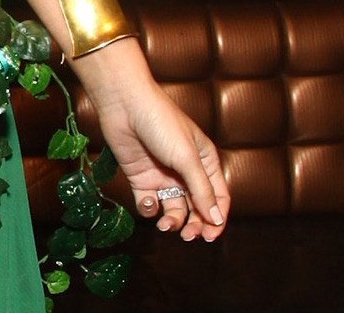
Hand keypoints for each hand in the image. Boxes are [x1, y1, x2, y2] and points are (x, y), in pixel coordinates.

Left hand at [76, 49, 229, 240]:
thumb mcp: (187, 158)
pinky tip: (149, 203)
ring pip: (174, 209)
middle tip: (189, 236)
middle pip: (197, 208)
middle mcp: (186, 172)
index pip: (218, 197)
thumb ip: (201, 190)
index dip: (217, 219)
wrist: (125, 106)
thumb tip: (216, 219)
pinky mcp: (141, 179)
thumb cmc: (162, 124)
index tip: (210, 236)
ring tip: (167, 225)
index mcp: (205, 163)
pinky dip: (150, 209)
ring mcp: (163, 176)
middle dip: (195, 224)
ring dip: (173, 221)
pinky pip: (149, 203)